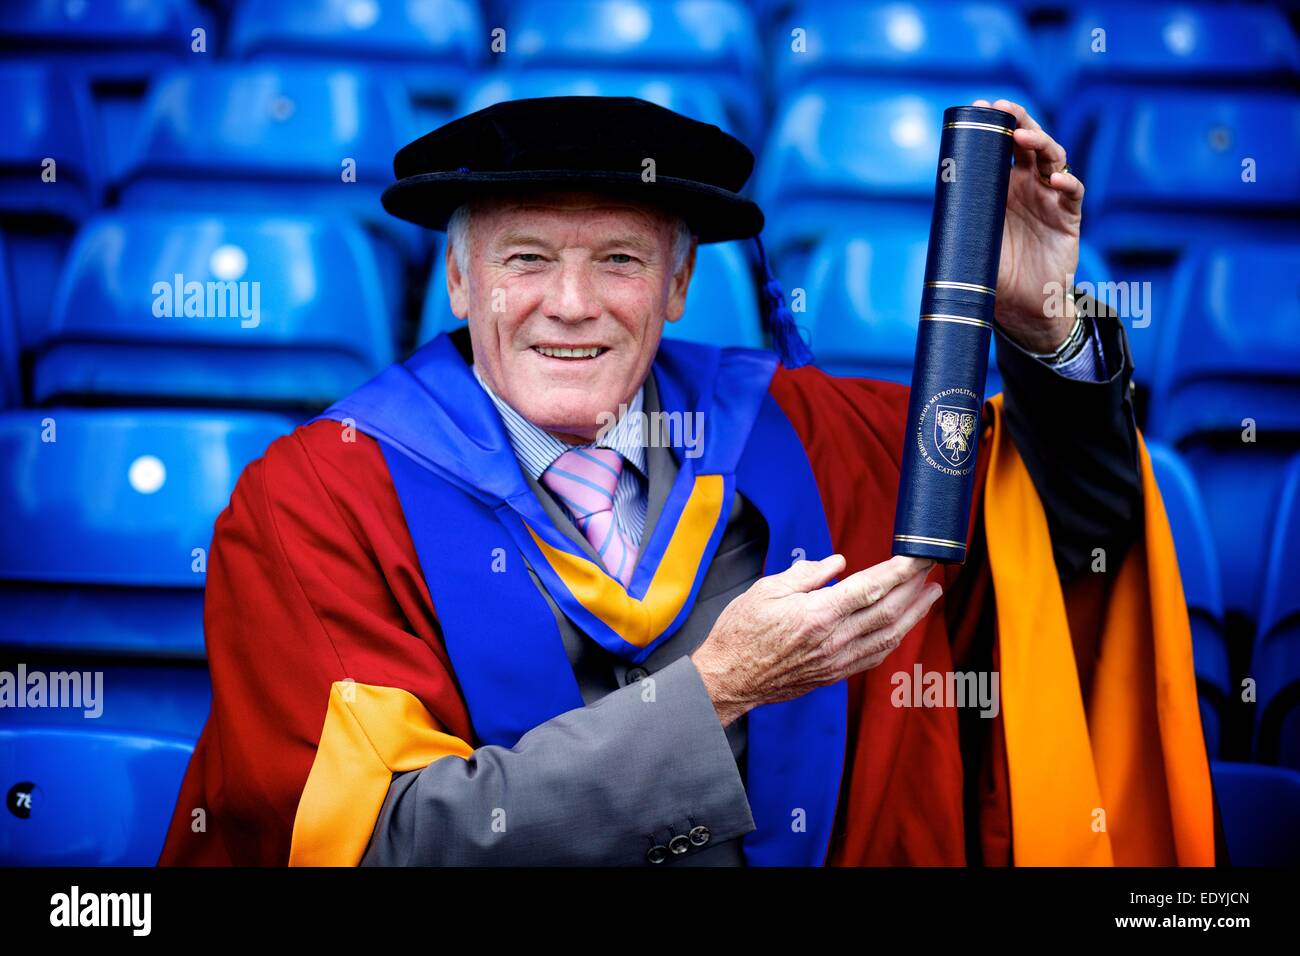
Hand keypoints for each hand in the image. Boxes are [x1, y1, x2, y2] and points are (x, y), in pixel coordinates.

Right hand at [689, 554, 941, 726]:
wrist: (728, 679)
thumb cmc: (741, 632)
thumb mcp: (767, 590)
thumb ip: (807, 575)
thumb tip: (839, 564)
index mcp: (817, 614)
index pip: (871, 587)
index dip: (900, 571)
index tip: (918, 557)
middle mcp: (834, 639)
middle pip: (888, 611)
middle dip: (914, 588)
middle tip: (932, 569)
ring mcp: (836, 660)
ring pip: (888, 636)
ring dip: (914, 614)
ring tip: (930, 596)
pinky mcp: (834, 674)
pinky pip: (874, 656)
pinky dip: (895, 639)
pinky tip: (903, 627)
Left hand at [973, 98, 1084, 353]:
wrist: (1021, 309)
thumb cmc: (992, 277)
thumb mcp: (969, 247)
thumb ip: (958, 227)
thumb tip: (932, 214)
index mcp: (1000, 188)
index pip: (1000, 147)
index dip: (993, 125)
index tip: (979, 107)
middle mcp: (1027, 186)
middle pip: (1028, 142)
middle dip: (1018, 121)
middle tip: (1003, 109)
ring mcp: (1050, 198)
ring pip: (1052, 158)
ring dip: (1040, 143)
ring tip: (1023, 138)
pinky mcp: (1069, 217)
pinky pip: (1073, 193)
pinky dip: (1068, 183)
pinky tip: (1056, 180)